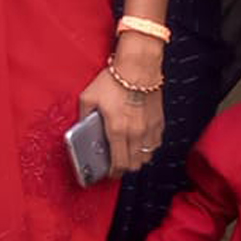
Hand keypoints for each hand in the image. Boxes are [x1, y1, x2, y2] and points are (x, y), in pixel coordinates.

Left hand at [78, 40, 164, 177]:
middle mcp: (136, 133)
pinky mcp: (159, 122)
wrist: (138, 67)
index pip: (118, 163)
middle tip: (116, 164)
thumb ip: (83, 116)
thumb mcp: (88, 97)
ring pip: (147, 156)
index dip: (113, 173)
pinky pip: (155, 143)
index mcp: (117, 130)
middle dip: (124, 168)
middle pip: (134, 165)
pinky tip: (140, 140)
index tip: (108, 174)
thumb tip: (80, 128)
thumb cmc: (113, 80)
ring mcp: (150, 129)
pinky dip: (148, 147)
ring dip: (137, 158)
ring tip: (127, 153)